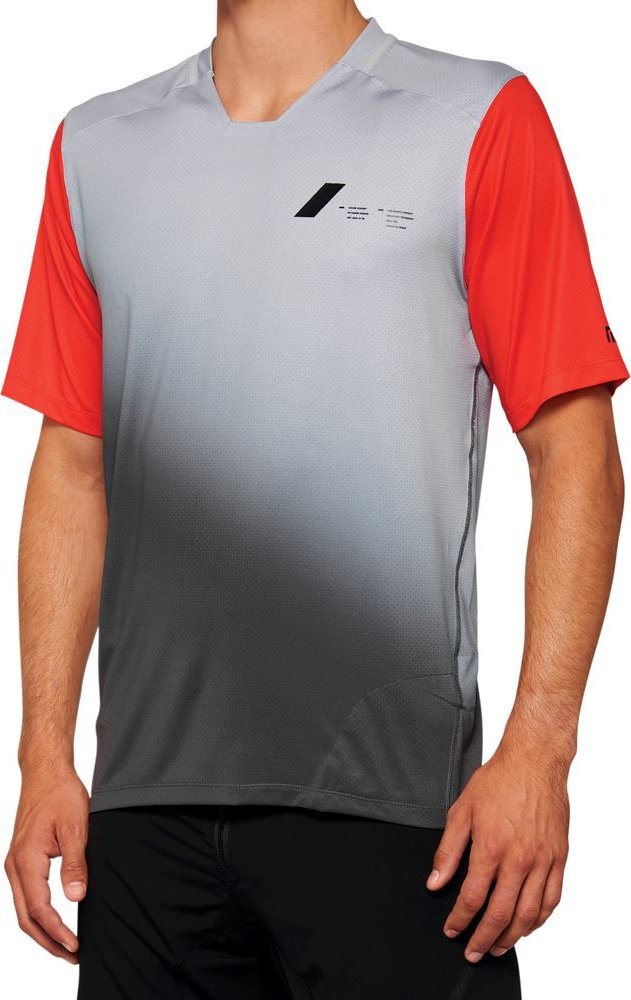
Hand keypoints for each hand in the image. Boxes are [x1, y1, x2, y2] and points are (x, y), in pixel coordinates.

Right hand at [5, 769, 89, 962]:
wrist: (45, 772)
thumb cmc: (60, 793)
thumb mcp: (75, 827)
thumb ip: (75, 864)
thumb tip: (76, 897)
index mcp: (26, 860)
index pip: (40, 909)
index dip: (57, 931)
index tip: (75, 946)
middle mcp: (14, 866)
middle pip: (26, 918)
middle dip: (47, 941)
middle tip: (71, 955)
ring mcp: (14, 863)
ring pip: (23, 909)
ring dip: (42, 930)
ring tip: (64, 945)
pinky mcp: (20, 859)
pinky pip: (25, 895)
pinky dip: (37, 914)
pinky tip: (53, 920)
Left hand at [426, 741, 569, 961]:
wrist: (534, 761)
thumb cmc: (497, 781)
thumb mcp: (461, 811)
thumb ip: (448, 851)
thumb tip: (435, 882)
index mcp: (491, 848)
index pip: (472, 898)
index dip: (460, 920)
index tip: (451, 930)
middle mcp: (519, 860)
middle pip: (501, 915)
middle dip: (483, 939)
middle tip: (473, 952)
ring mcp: (542, 861)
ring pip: (529, 914)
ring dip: (512, 937)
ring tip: (498, 947)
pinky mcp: (559, 858)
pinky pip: (551, 899)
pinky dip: (539, 919)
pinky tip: (527, 926)